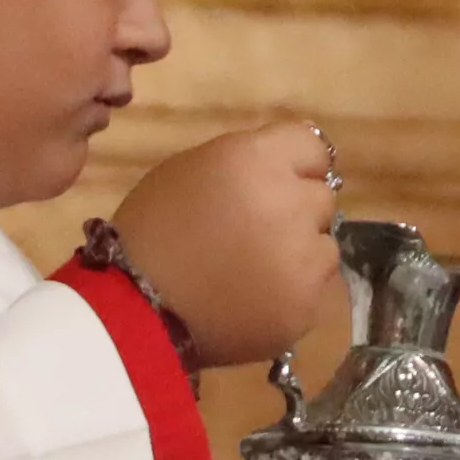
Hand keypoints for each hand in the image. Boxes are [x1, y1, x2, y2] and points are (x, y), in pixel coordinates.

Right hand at [107, 116, 338, 363]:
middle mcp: (292, 202)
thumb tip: (283, 170)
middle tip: (256, 233)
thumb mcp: (189, 172)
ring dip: (300, 253)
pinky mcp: (306, 306)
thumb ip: (245, 163)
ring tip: (254, 272)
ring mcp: (305, 258)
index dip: (295, 165)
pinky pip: (315, 290)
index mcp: (257, 161)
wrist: (135, 312)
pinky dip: (292, 293)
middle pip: (321, 197)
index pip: (311, 147)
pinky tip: (254, 301)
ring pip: (324, 245)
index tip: (275, 183)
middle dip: (296, 211)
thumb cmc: (151, 233)